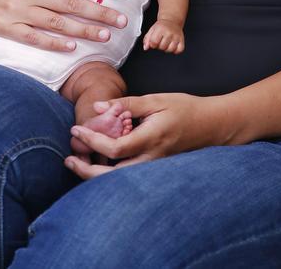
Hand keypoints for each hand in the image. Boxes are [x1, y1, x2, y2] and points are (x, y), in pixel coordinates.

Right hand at [0, 0, 129, 50]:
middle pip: (73, 3)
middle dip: (102, 12)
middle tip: (123, 20)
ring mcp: (20, 11)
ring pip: (59, 23)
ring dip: (85, 31)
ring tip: (106, 35)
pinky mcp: (9, 28)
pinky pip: (36, 38)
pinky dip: (55, 43)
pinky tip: (73, 47)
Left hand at [64, 93, 235, 179]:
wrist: (212, 126)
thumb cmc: (186, 109)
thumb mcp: (156, 100)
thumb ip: (127, 104)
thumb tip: (99, 106)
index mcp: (150, 139)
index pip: (114, 148)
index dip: (92, 140)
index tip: (76, 129)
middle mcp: (151, 159)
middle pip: (112, 176)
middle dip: (86, 170)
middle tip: (68, 158)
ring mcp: (154, 168)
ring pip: (119, 180)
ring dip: (95, 174)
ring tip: (77, 162)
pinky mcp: (155, 169)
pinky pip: (128, 177)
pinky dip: (109, 173)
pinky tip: (98, 163)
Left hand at [142, 19, 183, 53]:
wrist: (172, 21)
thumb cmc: (161, 26)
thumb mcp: (151, 30)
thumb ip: (146, 39)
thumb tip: (146, 47)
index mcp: (160, 29)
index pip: (154, 43)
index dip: (152, 44)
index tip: (154, 41)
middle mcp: (169, 32)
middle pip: (162, 47)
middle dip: (159, 46)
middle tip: (161, 40)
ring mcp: (176, 36)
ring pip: (170, 50)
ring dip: (167, 48)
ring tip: (166, 43)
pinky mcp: (181, 40)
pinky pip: (179, 50)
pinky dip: (175, 50)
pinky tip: (172, 45)